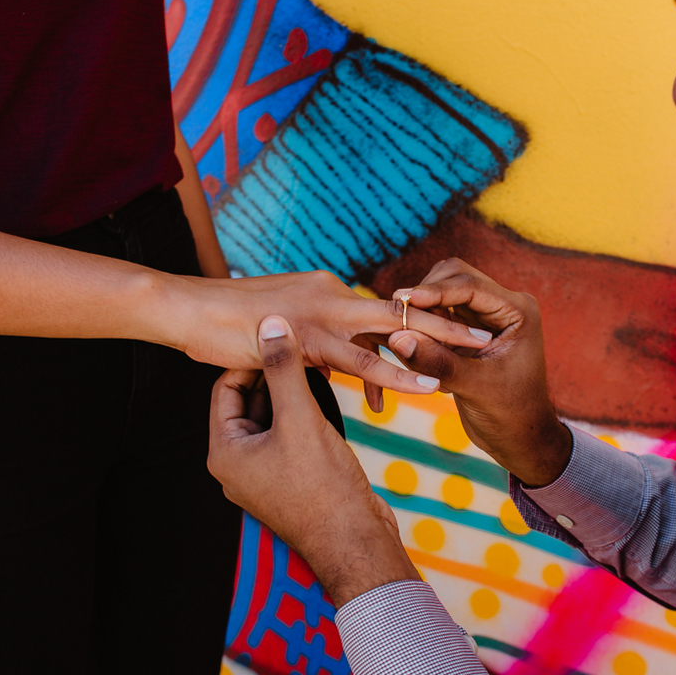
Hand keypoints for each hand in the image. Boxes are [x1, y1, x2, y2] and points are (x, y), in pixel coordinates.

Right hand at [166, 269, 492, 404]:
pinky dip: (397, 372)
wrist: (185, 308)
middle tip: (489, 331)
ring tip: (477, 351)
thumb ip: (312, 346)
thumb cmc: (226, 322)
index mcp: (327, 290)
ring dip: (437, 340)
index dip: (420, 322)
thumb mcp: (280, 333)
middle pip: (403, 309)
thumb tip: (332, 366)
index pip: (383, 309)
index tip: (455, 332)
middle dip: (449, 319)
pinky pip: (361, 359)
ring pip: (393, 330)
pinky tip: (425, 384)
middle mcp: (332, 293)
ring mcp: (320, 313)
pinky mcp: (306, 336)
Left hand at [208, 315, 420, 607]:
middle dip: (274, 375)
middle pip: (249, 403)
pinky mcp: (291, 482)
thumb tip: (271, 325)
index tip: (277, 335)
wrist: (356, 542)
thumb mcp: (301, 418)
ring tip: (318, 365)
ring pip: (273, 419)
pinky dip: (304, 417)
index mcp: (225, 452)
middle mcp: (238, 465)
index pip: (226, 388)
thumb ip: (284, 369)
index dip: (251, 358)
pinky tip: (328, 398)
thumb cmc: (323, 486)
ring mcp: (264, 476)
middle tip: (300, 344)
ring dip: (292, 394)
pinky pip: (290, 438)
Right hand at [385, 259, 572, 486]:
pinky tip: (408, 343)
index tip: (404, 298)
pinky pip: (438, 314)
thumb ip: (437, 362)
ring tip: (402, 331)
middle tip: (397, 312)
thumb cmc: (511, 414)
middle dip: (425, 293)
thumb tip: (398, 338)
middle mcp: (501, 306)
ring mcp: (483, 316)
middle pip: (454, 277)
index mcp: (517, 311)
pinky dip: (421, 323)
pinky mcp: (467, 330)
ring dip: (421, 308)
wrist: (520, 437)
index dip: (435, 290)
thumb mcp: (475, 388)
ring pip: (442, 292)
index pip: (470, 285)